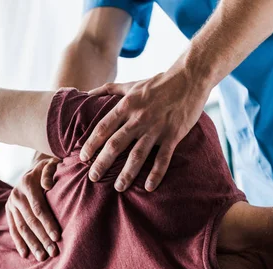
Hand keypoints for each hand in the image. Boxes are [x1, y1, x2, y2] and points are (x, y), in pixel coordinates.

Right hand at [5, 157, 60, 260]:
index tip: (57, 237)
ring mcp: (11, 203)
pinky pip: (13, 229)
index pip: (38, 208)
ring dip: (32, 244)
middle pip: (30, 221)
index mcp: (27, 183)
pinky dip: (19, 242)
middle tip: (53, 253)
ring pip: (21, 227)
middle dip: (42, 238)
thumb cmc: (50, 168)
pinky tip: (26, 254)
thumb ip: (49, 172)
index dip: (47, 223)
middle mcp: (16, 194)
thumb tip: (48, 186)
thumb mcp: (51, 164)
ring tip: (42, 257)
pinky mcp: (8, 211)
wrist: (34, 168)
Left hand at [81, 68, 210, 191]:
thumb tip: (86, 93)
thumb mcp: (131, 84)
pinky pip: (163, 158)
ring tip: (118, 188)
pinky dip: (156, 173)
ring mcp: (156, 128)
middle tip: (93, 178)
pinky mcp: (173, 135)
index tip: (82, 157)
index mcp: (126, 106)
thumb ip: (108, 90)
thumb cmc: (157, 83)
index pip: (103, 128)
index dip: (91, 143)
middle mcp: (138, 118)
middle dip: (102, 162)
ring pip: (137, 154)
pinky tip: (149, 187)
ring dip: (127, 173)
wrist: (190, 77)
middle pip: (115, 144)